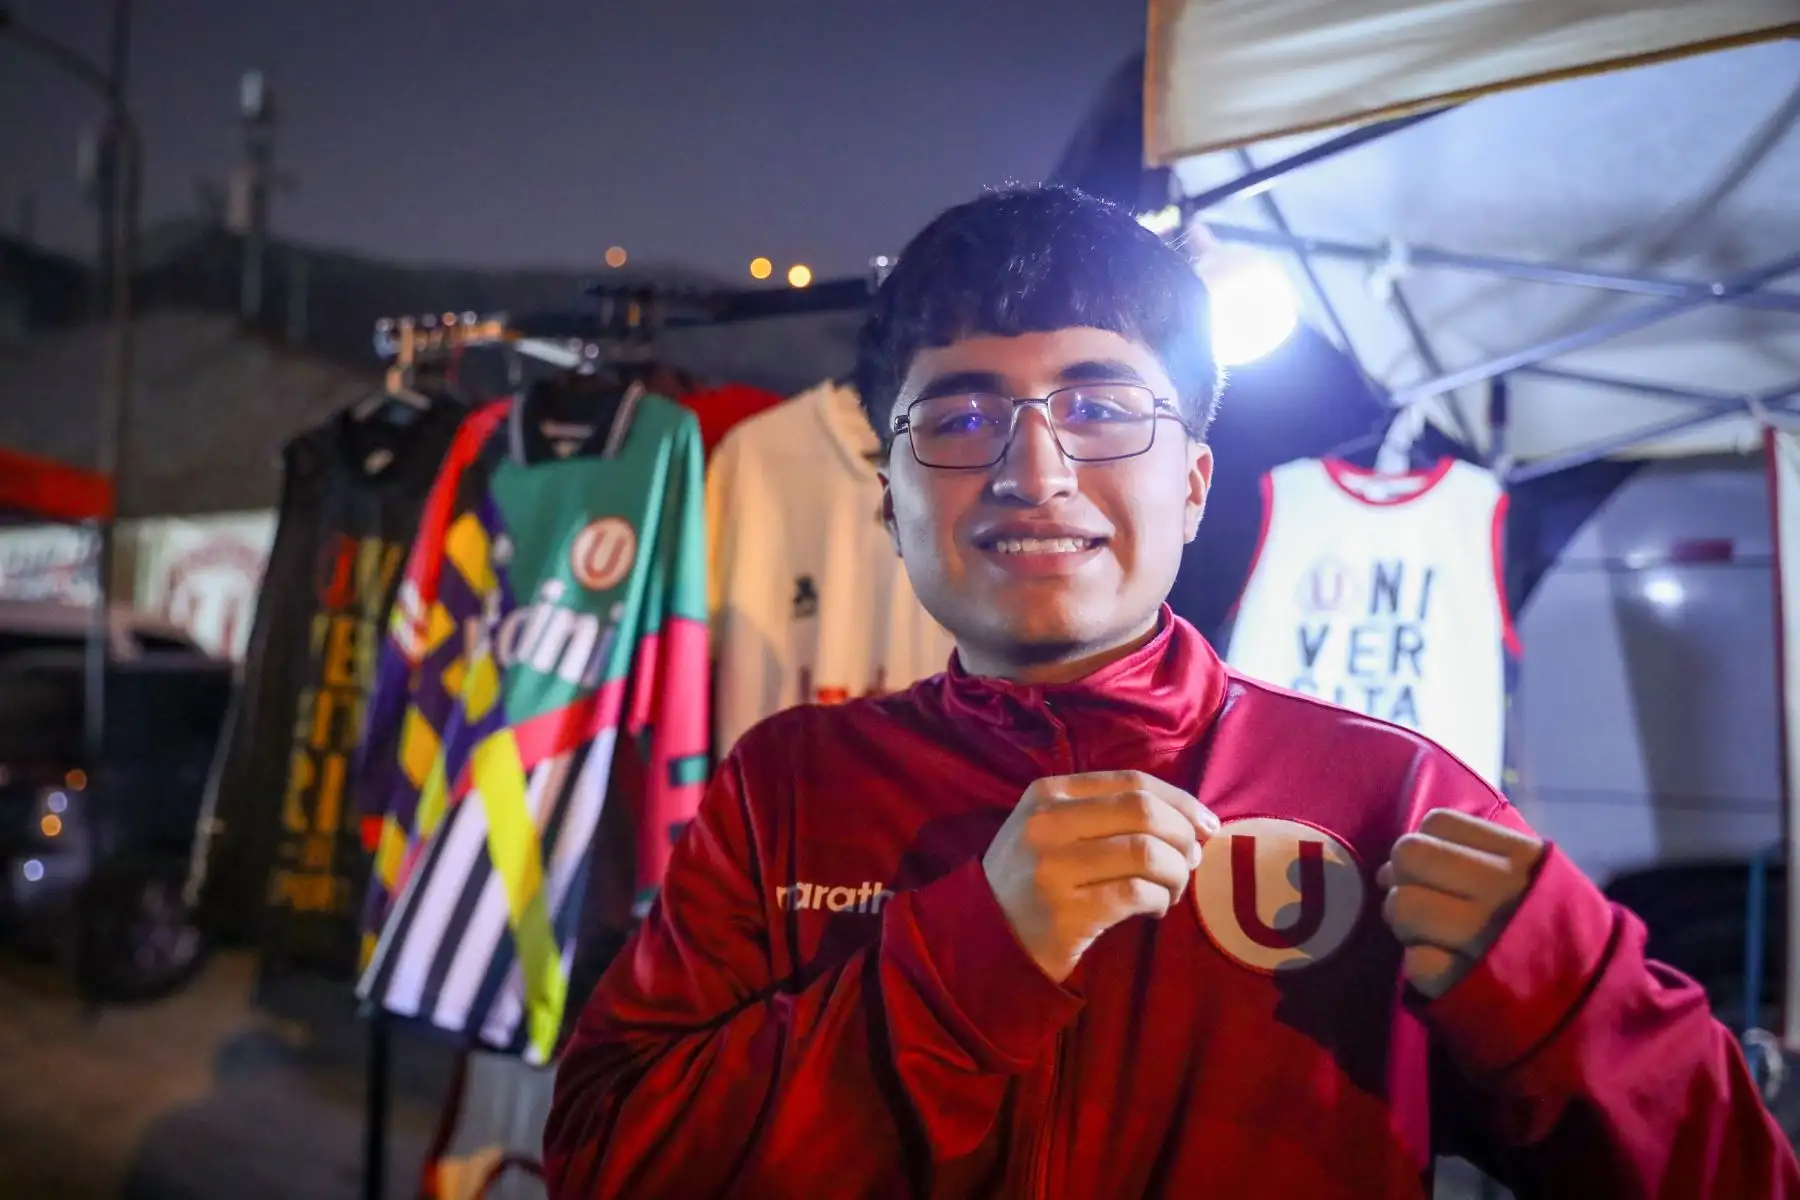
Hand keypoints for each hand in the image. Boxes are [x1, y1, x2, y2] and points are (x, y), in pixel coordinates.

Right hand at [983, 770, 1218, 983]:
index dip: (1180, 800)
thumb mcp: (1051, 829)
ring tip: (1172, 889)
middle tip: (1191, 860)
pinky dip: (1160, 900)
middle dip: (1183, 836)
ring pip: (1146, 853)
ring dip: (1175, 873)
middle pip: (1143, 812)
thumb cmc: (1030, 879)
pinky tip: (1156, 909)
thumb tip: (1190, 818)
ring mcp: (1054, 868)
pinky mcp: (1067, 913)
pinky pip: (1137, 895)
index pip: (1132, 781)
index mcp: (1047, 793)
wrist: (983, 937)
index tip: (1206, 824)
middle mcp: (1046, 824)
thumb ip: (1105, 812)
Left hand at [1376, 808, 1546, 998]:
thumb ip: (1472, 858)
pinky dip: (1421, 964)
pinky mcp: (1466, 984)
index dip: (1423, 843)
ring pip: (1401, 905)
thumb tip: (1391, 865)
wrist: (1599, 1001)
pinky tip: (1447, 968)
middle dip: (1404, 878)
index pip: (1438, 823)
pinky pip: (1413, 960)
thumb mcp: (1536, 877)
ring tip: (1431, 937)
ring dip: (1405, 923)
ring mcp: (1485, 937)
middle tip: (1421, 902)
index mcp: (1521, 856)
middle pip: (1410, 855)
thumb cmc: (1553, 930)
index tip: (1432, 869)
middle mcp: (1503, 889)